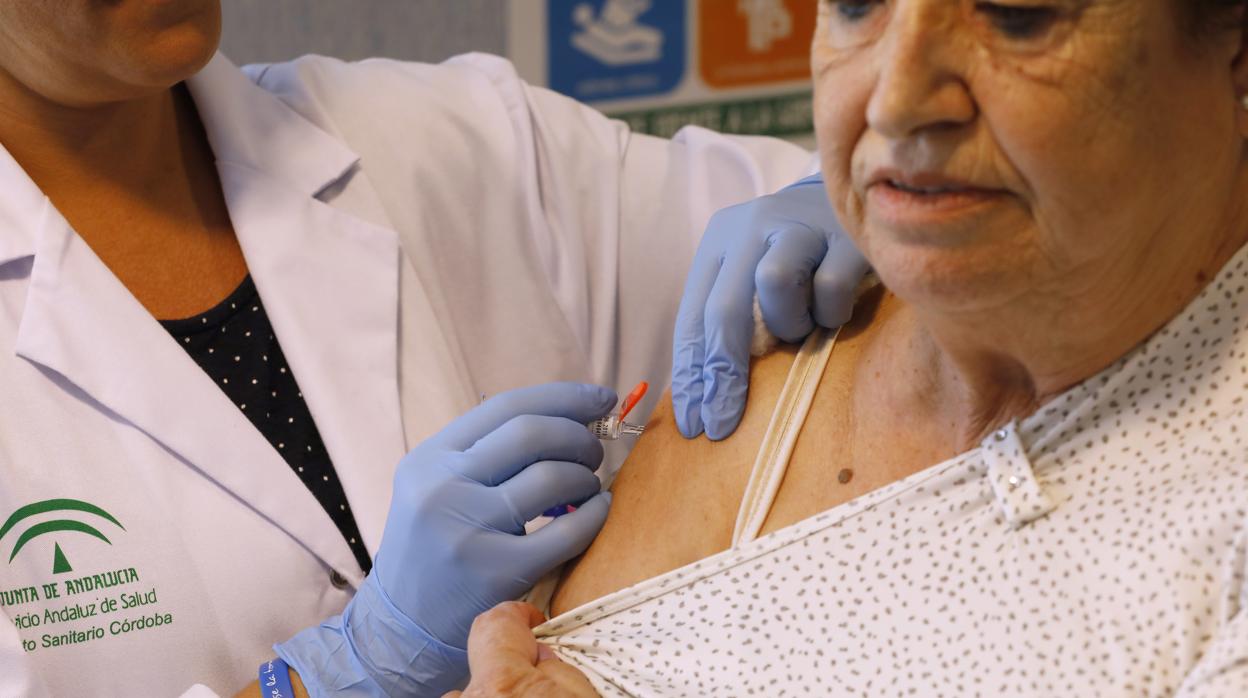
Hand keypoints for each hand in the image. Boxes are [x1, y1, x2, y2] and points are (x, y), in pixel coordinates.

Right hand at [277, 383, 616, 696]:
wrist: (401, 629)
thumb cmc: (432, 550)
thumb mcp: (436, 487)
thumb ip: (485, 453)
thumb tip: (566, 418)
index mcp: (430, 458)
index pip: (506, 406)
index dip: (563, 397)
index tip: (601, 398)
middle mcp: (443, 486)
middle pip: (532, 433)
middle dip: (578, 436)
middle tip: (594, 452)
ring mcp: (468, 529)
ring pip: (551, 477)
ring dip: (585, 475)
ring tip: (588, 486)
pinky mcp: (496, 572)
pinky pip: (566, 531)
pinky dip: (594, 514)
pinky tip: (598, 511)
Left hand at [672, 174, 868, 439]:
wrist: (856, 193)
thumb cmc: (797, 252)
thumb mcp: (752, 272)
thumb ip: (730, 317)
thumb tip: (708, 393)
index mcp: (720, 240)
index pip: (693, 316)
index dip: (690, 374)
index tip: (692, 424)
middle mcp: (752, 226)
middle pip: (725, 308)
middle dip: (722, 374)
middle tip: (723, 422)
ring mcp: (800, 226)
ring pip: (776, 284)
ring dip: (788, 323)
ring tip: (802, 324)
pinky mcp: (847, 235)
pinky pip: (830, 288)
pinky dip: (830, 311)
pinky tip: (835, 307)